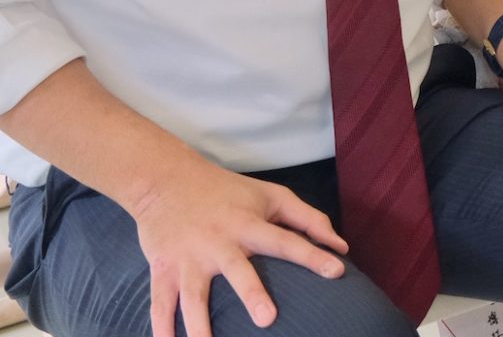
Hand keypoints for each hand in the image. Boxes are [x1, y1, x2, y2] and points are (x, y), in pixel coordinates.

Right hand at [129, 154, 349, 336]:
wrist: (167, 179)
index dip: (312, 255)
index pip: (286, 241)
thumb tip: (342, 246)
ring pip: (194, 296)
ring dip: (198, 325)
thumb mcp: (271, 196)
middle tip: (267, 319)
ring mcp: (188, 258)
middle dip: (251, 294)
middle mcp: (219, 242)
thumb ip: (308, 219)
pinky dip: (161, 327)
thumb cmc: (229, 192)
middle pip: (237, 270)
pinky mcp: (163, 269)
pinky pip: (160, 302)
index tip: (337, 271)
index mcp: (248, 224)